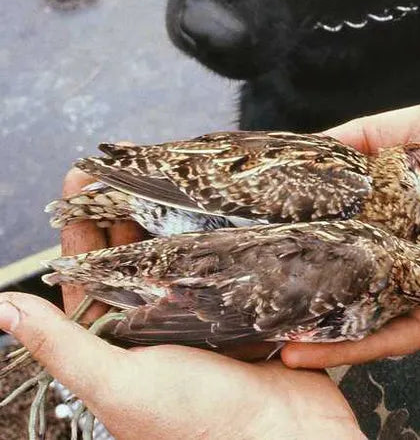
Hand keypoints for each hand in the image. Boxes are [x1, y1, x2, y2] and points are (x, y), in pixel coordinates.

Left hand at [0, 172, 362, 439]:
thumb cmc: (196, 426)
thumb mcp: (120, 384)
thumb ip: (64, 345)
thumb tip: (4, 311)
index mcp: (119, 344)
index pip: (88, 271)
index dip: (81, 223)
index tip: (81, 175)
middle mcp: (159, 325)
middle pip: (135, 251)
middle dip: (127, 204)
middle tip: (127, 159)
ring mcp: (203, 313)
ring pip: (181, 250)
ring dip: (174, 213)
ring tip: (172, 168)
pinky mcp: (245, 307)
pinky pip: (228, 259)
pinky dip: (222, 230)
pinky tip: (223, 201)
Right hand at [281, 100, 419, 369]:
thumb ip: (380, 131)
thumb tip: (322, 140)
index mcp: (403, 198)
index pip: (343, 208)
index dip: (303, 213)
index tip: (254, 217)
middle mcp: (406, 242)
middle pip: (344, 260)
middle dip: (298, 270)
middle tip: (241, 278)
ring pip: (358, 304)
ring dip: (313, 318)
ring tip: (258, 326)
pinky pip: (392, 335)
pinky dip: (352, 344)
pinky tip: (308, 348)